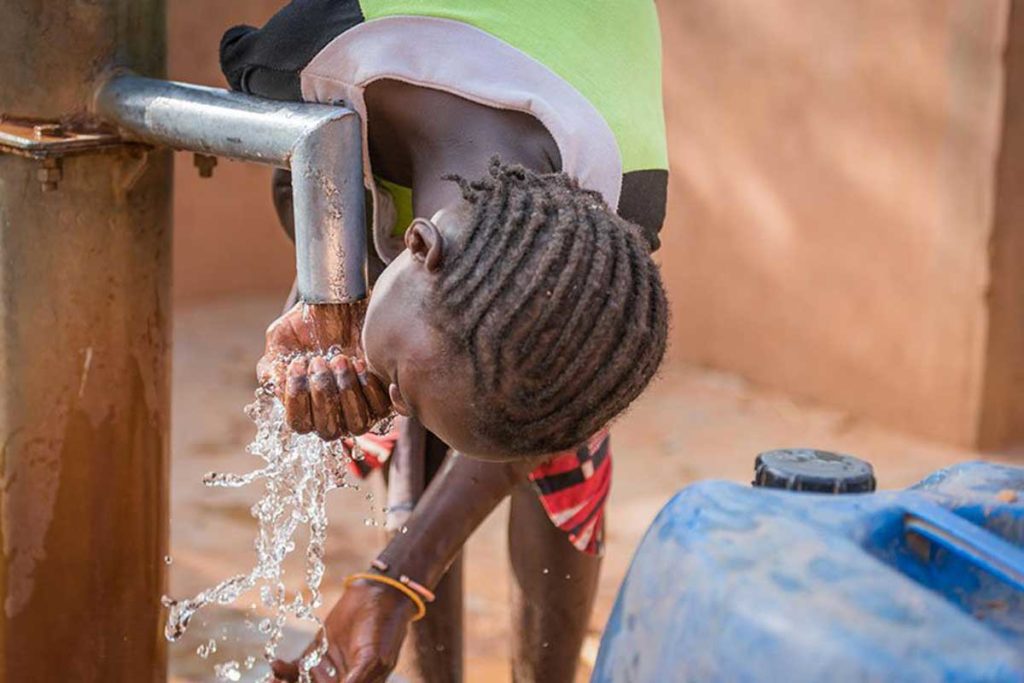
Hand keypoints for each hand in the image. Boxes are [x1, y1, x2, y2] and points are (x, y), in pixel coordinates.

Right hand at [258, 302, 389, 437]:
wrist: (339, 303)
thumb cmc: (308, 326)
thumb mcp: (280, 341)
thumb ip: (271, 368)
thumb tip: (277, 392)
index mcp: (306, 407)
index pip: (299, 425)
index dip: (297, 399)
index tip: (297, 364)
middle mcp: (333, 415)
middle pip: (328, 430)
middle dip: (322, 394)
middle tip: (320, 360)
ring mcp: (359, 409)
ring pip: (356, 424)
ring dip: (346, 393)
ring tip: (341, 360)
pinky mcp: (383, 398)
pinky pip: (379, 408)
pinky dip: (368, 387)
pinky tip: (359, 362)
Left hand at [270, 578, 416, 682]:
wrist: (378, 596)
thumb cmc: (383, 628)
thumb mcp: (372, 658)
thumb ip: (356, 681)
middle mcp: (340, 682)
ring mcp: (326, 670)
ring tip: (274, 679)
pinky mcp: (316, 654)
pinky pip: (295, 669)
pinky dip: (283, 670)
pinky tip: (276, 665)